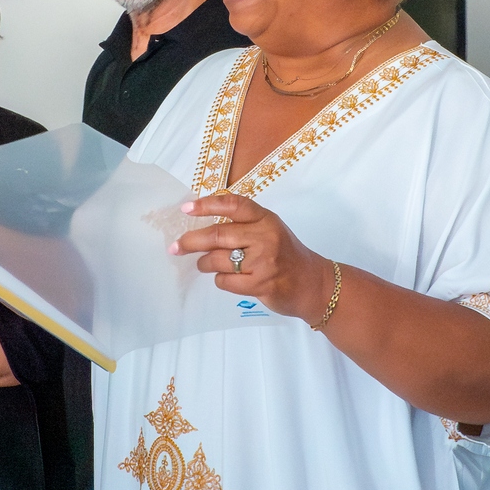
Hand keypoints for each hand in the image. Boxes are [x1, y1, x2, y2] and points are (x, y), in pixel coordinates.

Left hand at [171, 193, 333, 324]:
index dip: (207, 205)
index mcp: (265, 219)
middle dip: (191, 241)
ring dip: (205, 263)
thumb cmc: (285, 254)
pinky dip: (221, 280)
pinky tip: (229, 279)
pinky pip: (225, 281)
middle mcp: (265, 236)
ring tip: (205, 264)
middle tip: (176, 246)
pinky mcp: (261, 284)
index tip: (186, 208)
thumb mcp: (269, 230)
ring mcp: (263, 261)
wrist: (313, 283)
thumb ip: (242, 226)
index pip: (233, 205)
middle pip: (217, 236)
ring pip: (217, 260)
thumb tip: (199, 226)